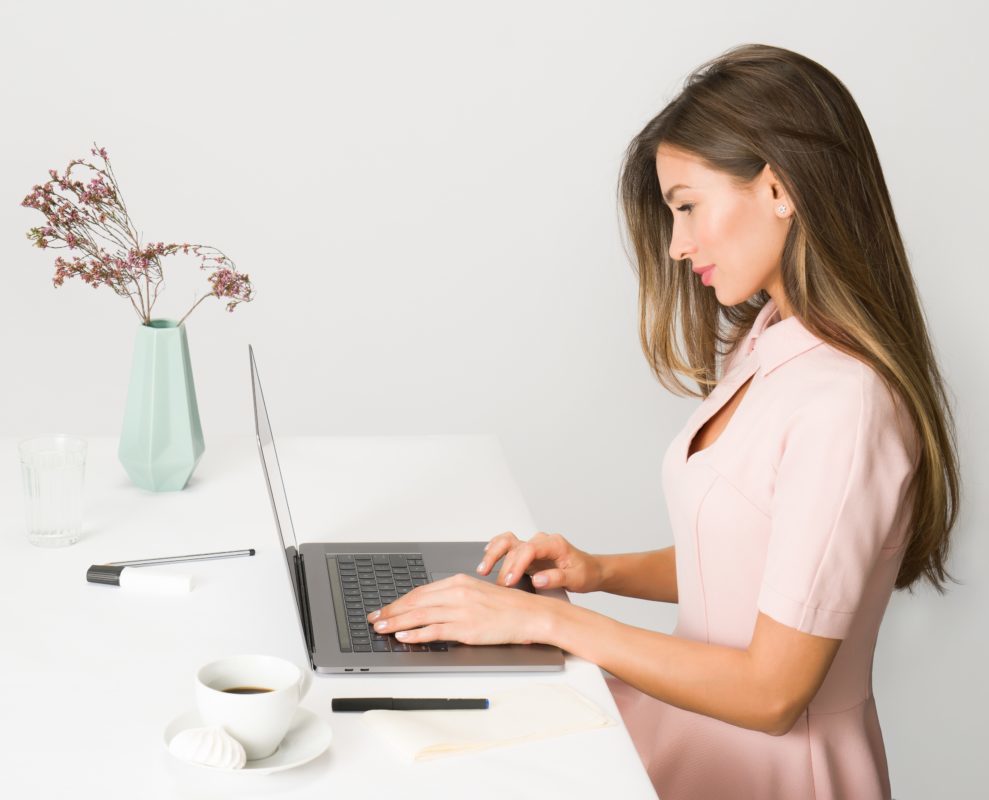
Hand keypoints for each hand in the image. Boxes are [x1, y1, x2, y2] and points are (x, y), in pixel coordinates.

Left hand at [365, 573, 554, 645]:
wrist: (530, 615)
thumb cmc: (508, 607)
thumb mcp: (477, 593)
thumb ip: (455, 597)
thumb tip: (431, 607)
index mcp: (459, 582)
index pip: (420, 592)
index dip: (399, 601)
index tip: (385, 608)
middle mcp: (458, 593)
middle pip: (416, 602)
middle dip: (391, 611)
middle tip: (374, 619)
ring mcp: (462, 611)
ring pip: (420, 616)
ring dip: (397, 623)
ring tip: (381, 629)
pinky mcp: (467, 628)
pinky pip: (435, 631)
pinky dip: (416, 634)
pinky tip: (404, 637)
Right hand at [476, 531, 602, 592]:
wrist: (590, 570)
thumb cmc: (585, 573)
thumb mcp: (576, 578)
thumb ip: (556, 578)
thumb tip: (537, 579)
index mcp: (554, 544)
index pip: (529, 549)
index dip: (517, 564)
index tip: (510, 581)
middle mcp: (541, 542)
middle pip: (515, 546)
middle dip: (504, 566)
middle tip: (499, 585)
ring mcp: (533, 546)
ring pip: (507, 542)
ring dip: (493, 553)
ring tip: (483, 569)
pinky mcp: (527, 554)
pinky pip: (507, 546)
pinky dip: (495, 549)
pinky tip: (486, 558)